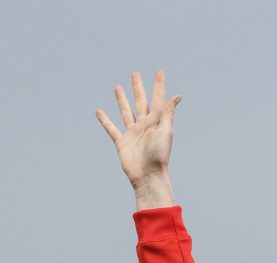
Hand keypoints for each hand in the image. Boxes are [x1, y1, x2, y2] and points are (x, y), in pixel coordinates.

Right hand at [96, 70, 181, 188]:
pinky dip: (105, 120)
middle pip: (140, 101)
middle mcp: (144, 125)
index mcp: (156, 121)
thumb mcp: (165, 131)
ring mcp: (132, 133)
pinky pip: (111, 129)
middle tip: (135, 74)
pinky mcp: (122, 142)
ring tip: (117, 86)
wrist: (148, 175)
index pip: (157, 99)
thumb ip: (168, 113)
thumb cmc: (159, 155)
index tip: (159, 72)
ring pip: (126, 111)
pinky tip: (99, 111)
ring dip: (122, 99)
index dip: (158, 85)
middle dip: (138, 87)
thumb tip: (177, 96)